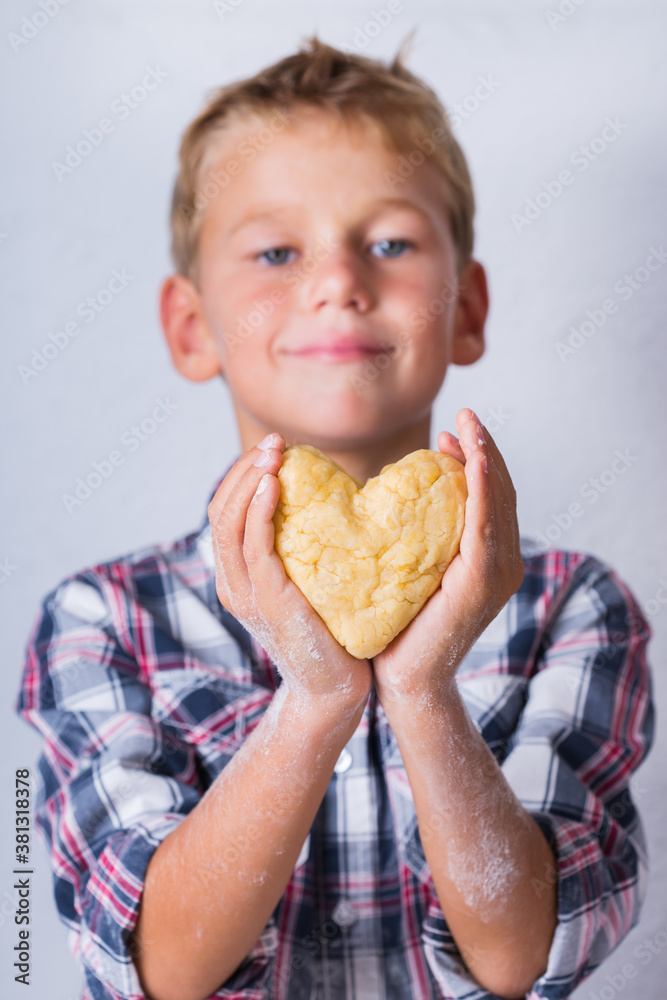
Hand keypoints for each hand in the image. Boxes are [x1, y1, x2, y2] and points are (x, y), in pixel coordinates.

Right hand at [208, 433, 372, 708]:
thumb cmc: (331, 635)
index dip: (242, 476)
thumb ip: (303, 552)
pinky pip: (254, 547)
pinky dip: (260, 511)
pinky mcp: (267, 602)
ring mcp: (245, 594)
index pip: (226, 514)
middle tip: (276, 441)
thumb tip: (328, 506)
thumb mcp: (308, 585)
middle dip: (244, 469)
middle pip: (221, 511)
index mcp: (238, 578)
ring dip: (250, 480)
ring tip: (275, 452)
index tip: (274, 449)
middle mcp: (233, 584)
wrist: (334, 690)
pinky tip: (277, 485)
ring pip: (230, 523)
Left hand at [371, 408, 523, 708]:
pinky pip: (484, 527)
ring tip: (470, 426)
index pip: (488, 497)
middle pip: (498, 492)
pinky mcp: (482, 582)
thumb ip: (418, 535)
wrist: (403, 677)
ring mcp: (498, 573)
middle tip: (466, 415)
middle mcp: (502, 562)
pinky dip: (481, 492)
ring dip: (485, 459)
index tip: (452, 430)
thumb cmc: (400, 625)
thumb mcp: (411, 567)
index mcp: (488, 558)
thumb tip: (398, 496)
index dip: (475, 459)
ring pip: (496, 502)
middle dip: (483, 449)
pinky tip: (473, 463)